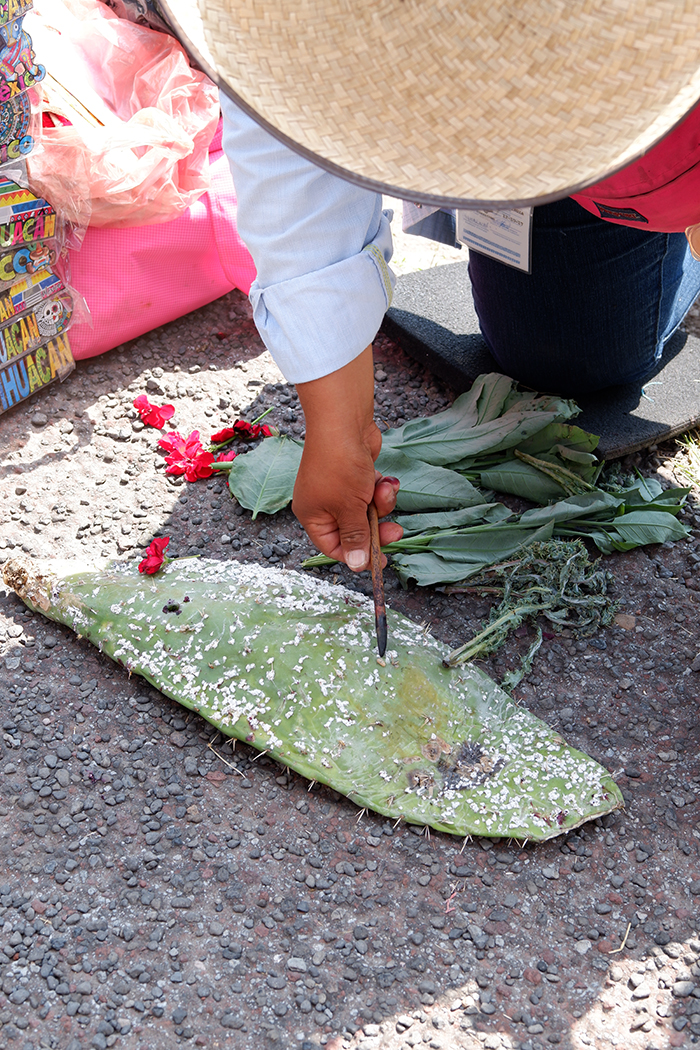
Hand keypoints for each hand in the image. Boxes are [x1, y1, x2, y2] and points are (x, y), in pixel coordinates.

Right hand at [293, 346, 402, 568]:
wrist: (344, 421)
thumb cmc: (340, 465)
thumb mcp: (349, 508)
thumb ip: (356, 537)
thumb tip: (356, 566)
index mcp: (313, 516)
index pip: (334, 547)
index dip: (357, 555)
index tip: (382, 561)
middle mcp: (323, 503)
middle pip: (354, 530)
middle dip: (376, 528)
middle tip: (395, 531)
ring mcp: (339, 487)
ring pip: (367, 510)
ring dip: (381, 504)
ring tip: (384, 490)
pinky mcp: (355, 474)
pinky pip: (371, 492)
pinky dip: (380, 488)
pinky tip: (385, 479)